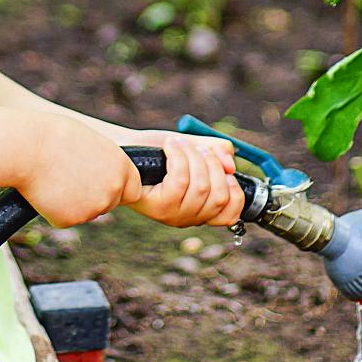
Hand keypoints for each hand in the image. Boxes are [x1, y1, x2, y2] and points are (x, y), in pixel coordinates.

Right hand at [15, 114, 144, 228]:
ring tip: (55, 178)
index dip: (117, 188)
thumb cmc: (54, 136)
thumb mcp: (91, 141)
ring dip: (75, 203)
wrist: (26, 148)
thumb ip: (105, 161)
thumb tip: (107, 173)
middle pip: (110, 203)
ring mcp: (93, 207)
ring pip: (87, 212)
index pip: (132, 190)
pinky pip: (66, 218)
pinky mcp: (71, 220)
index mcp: (122, 166)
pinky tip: (46, 190)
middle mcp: (113, 189)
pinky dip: (56, 210)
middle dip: (95, 196)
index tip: (101, 182)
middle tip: (71, 178)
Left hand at [115, 129, 244, 228]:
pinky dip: (178, 156)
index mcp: (200, 208)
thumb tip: (230, 166)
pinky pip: (180, 180)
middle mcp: (188, 217)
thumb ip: (218, 153)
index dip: (236, 192)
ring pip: (201, 186)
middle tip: (197, 148)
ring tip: (179, 144)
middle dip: (213, 163)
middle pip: (219, 195)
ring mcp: (173, 214)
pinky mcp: (158, 206)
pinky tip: (169, 147)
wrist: (125, 149)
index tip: (227, 172)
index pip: (230, 215)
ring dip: (193, 156)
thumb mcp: (196, 149)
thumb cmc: (161, 151)